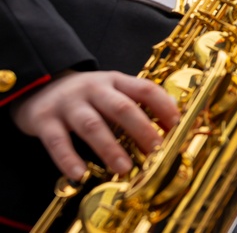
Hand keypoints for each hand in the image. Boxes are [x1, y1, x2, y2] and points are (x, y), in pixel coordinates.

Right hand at [9, 70, 179, 180]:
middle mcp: (94, 89)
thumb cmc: (86, 95)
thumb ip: (137, 102)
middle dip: (141, 129)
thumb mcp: (113, 90)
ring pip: (92, 125)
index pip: (145, 89)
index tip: (177, 125)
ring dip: (110, 148)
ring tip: (124, 168)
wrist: (39, 85)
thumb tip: (171, 121)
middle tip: (155, 150)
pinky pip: (57, 141)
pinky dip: (68, 159)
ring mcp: (68, 104)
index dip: (164, 106)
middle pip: (121, 107)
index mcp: (115, 81)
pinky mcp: (44, 120)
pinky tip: (80, 174)